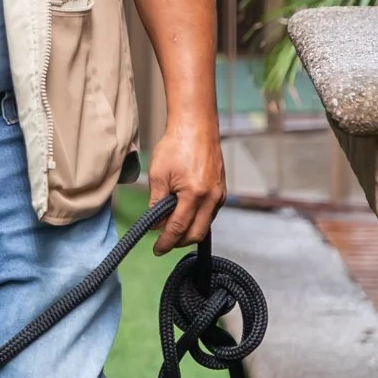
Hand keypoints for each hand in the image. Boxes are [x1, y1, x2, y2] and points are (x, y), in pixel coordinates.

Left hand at [146, 114, 225, 254]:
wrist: (196, 127)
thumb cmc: (175, 146)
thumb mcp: (158, 174)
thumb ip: (156, 203)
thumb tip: (155, 223)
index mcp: (194, 194)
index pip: (179, 228)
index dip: (166, 241)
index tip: (157, 249)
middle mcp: (212, 198)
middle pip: (196, 233)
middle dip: (179, 241)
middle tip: (163, 242)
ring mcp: (220, 195)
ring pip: (204, 225)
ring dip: (188, 231)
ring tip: (170, 227)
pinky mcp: (222, 191)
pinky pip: (210, 214)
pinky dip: (196, 219)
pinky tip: (183, 215)